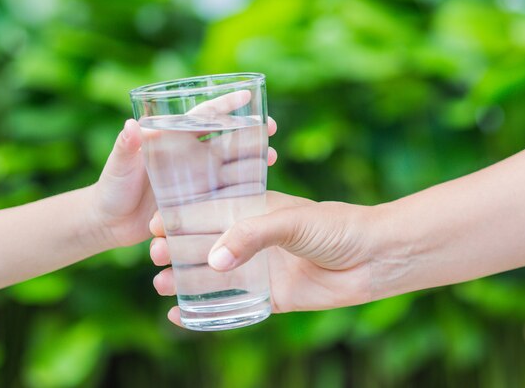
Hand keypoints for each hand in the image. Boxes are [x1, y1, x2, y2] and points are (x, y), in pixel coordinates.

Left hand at [89, 92, 277, 249]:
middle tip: (272, 127)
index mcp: (172, 139)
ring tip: (273, 157)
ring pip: (231, 164)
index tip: (247, 96)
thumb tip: (130, 125)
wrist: (108, 222)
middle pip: (225, 138)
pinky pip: (225, 194)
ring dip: (252, 159)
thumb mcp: (118, 166)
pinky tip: (261, 190)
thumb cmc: (110, 188)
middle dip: (249, 130)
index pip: (202, 117)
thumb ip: (125, 147)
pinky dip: (243, 190)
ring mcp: (196, 179)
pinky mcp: (198, 202)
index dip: (224, 106)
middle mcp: (188, 156)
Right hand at [150, 191, 384, 325]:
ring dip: (186, 279)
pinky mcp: (271, 296)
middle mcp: (254, 238)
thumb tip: (213, 261)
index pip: (209, 211)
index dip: (180, 218)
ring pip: (214, 276)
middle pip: (206, 244)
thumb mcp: (291, 221)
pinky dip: (208, 309)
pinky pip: (234, 304)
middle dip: (177, 250)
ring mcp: (261, 268)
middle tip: (154, 259)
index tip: (153, 227)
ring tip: (161, 285)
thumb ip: (252, 235)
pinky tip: (183, 314)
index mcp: (255, 210)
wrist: (372, 258)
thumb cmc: (335, 227)